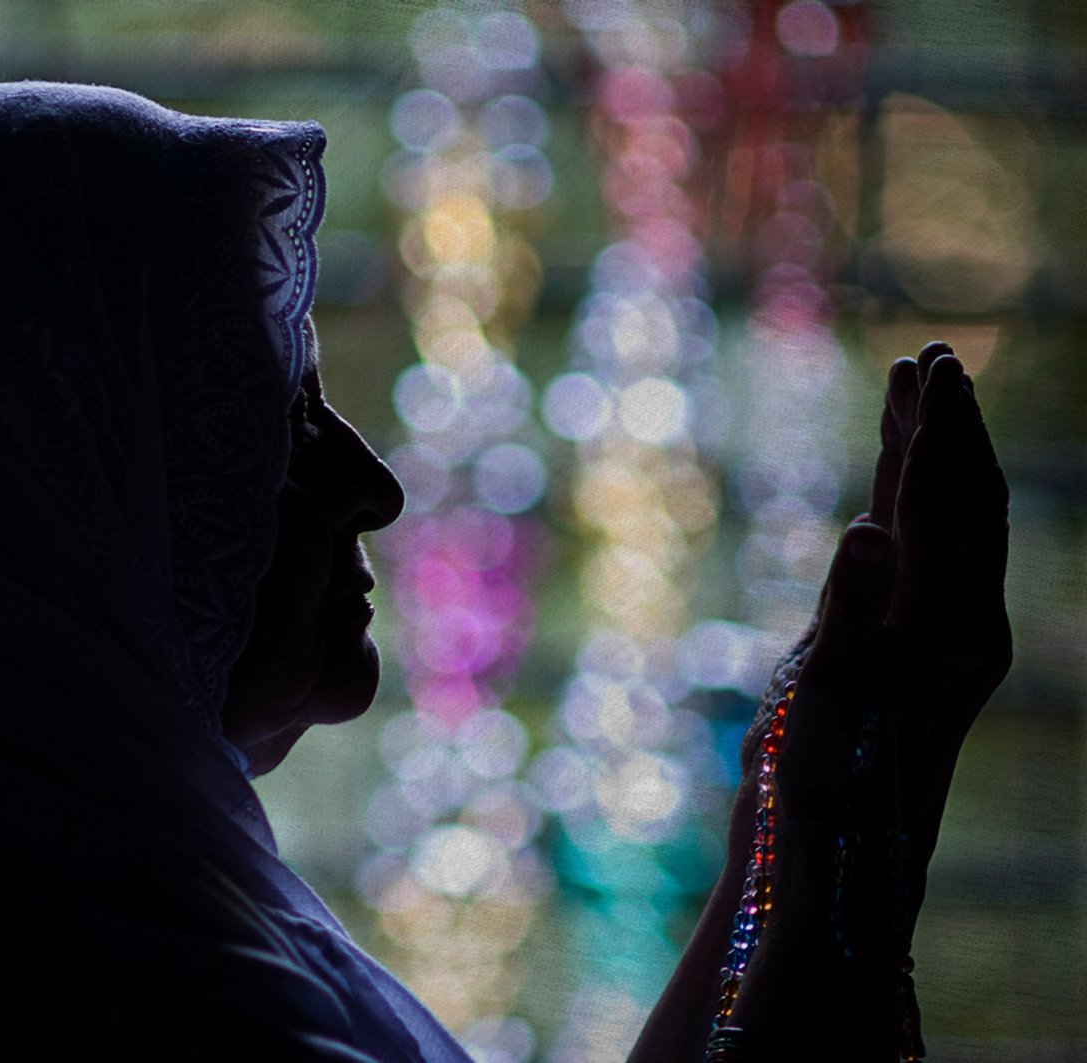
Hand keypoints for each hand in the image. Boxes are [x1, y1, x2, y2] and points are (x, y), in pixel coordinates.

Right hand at [728, 343, 1010, 1053]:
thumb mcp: (822, 704)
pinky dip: (919, 505)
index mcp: (944, 629)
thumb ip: (848, 610)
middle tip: (936, 357)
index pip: (944, 505)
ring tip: (920, 396)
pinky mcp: (926, 656)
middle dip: (954, 426)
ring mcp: (951, 642)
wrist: (845, 866)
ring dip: (942, 456)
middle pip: (971, 502)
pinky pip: (934, 558)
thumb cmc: (820, 790)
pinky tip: (894, 489)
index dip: (934, 432)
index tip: (930, 366)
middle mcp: (966, 628)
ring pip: (959, 525)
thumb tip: (870, 529)